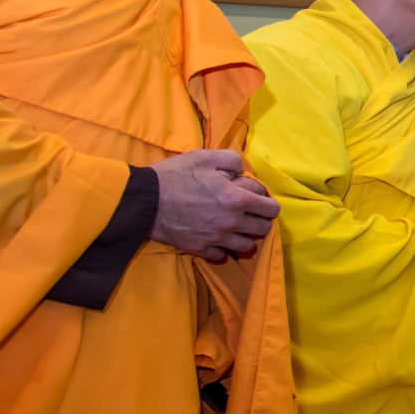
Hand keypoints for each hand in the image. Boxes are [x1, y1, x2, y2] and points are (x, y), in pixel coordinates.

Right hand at [151, 148, 277, 261]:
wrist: (143, 200)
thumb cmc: (174, 176)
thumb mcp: (204, 157)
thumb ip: (231, 160)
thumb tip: (244, 170)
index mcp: (237, 198)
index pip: (271, 207)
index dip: (265, 201)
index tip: (255, 198)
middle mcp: (232, 222)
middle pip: (263, 228)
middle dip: (260, 219)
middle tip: (248, 213)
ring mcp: (217, 238)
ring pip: (247, 246)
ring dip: (245, 236)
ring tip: (235, 227)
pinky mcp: (200, 249)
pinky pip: (223, 256)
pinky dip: (223, 249)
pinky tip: (217, 239)